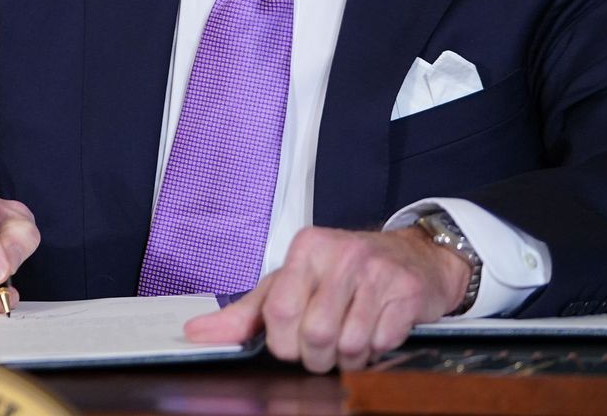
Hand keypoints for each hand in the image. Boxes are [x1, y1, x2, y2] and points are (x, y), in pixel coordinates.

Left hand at [183, 226, 469, 372]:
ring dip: (347, 358)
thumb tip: (194, 333)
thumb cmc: (340, 274)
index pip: (279, 312)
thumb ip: (245, 314)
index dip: (284, 343)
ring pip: (349, 344)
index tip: (291, 342)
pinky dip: (376, 351)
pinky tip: (375, 333)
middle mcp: (341, 255)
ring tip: (349, 340)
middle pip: (315, 334)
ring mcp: (377, 272)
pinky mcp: (407, 292)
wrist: (412, 257)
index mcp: (305, 249)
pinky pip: (382, 344)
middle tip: (323, 348)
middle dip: (316, 357)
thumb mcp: (289, 284)